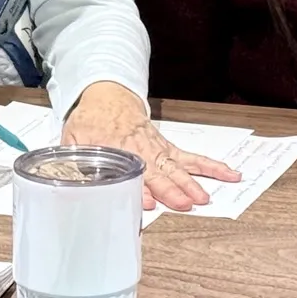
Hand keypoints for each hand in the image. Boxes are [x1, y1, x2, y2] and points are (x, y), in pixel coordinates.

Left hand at [61, 81, 240, 211]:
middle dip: (171, 190)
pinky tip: (228, 174)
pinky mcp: (167, 148)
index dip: (140, 189)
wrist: (108, 93)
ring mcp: (157, 149)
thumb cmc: (91, 119)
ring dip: (191, 183)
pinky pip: (191, 158)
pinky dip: (210, 166)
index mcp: (117, 149)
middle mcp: (142, 151)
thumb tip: (69, 182)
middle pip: (159, 173)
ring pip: (177, 167)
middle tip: (185, 203)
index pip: (131, 173)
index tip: (149, 202)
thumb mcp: (73, 139)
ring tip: (204, 198)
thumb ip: (73, 161)